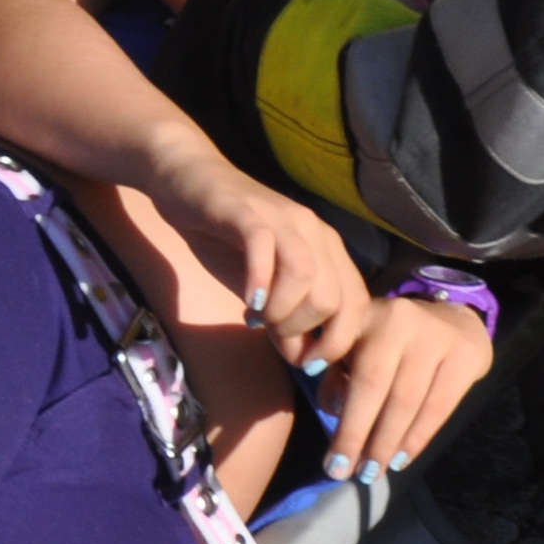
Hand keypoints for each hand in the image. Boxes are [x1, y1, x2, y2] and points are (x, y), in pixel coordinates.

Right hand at [145, 140, 369, 379]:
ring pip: (307, 277)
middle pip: (334, 298)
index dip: (338, 342)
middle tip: (272, 336)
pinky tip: (245, 301)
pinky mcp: (247, 214)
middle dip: (304, 332)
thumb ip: (285, 318)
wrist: (187, 181)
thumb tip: (302, 358)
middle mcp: (314, 232)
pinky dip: (259, 283)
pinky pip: (265, 249)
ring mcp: (283, 219)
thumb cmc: (225, 237)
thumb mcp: (261, 287)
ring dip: (283, 312)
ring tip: (257, 318)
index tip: (307, 363)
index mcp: (327, 249)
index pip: (356, 303)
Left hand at [313, 294, 493, 477]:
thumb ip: (338, 373)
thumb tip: (333, 411)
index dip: (346, 424)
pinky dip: (418, 437)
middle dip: (362, 438)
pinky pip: (440, 406)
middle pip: (379, 389)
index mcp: (365, 316)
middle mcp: (400, 320)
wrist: (452, 320)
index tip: (332, 464)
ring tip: (374, 471)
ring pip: (409, 401)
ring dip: (389, 443)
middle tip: (352, 475)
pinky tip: (402, 458)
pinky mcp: (466, 355)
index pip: (354, 377)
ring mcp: (436, 335)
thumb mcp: (357, 345)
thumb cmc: (392, 341)